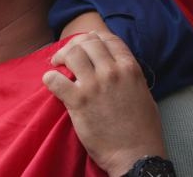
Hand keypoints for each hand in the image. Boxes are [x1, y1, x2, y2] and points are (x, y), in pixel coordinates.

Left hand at [43, 32, 164, 176]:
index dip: (93, 37)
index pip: (108, 38)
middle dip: (75, 44)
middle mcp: (112, 72)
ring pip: (72, 54)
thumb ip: (128, 74)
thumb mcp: (142, 92)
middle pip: (88, 42)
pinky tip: (51, 82)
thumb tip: (115, 64)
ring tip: (56, 64)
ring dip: (61, 56)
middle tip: (66, 55)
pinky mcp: (78, 102)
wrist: (136, 155)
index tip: (85, 43)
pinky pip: (55, 80)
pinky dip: (50, 78)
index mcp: (130, 68)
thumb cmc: (143, 128)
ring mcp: (95, 86)